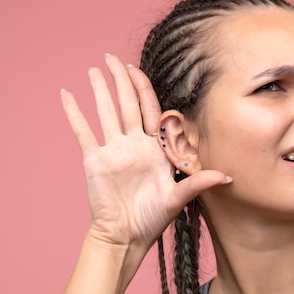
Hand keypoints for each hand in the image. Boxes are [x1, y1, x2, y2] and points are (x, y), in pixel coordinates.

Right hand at [61, 54, 229, 251]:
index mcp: (154, 148)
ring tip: (94, 69)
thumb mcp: (178, 198)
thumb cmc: (153, 219)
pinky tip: (66, 94)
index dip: (144, 89)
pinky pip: (83, 131)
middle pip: (126, 104)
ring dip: (100, 90)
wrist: (126, 236)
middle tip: (112, 57)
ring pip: (105, 112)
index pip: (150, 110)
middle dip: (121, 80)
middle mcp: (133, 144)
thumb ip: (198, 182)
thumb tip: (227, 176)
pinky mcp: (95, 160)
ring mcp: (113, 150)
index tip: (137, 69)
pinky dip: (74, 113)